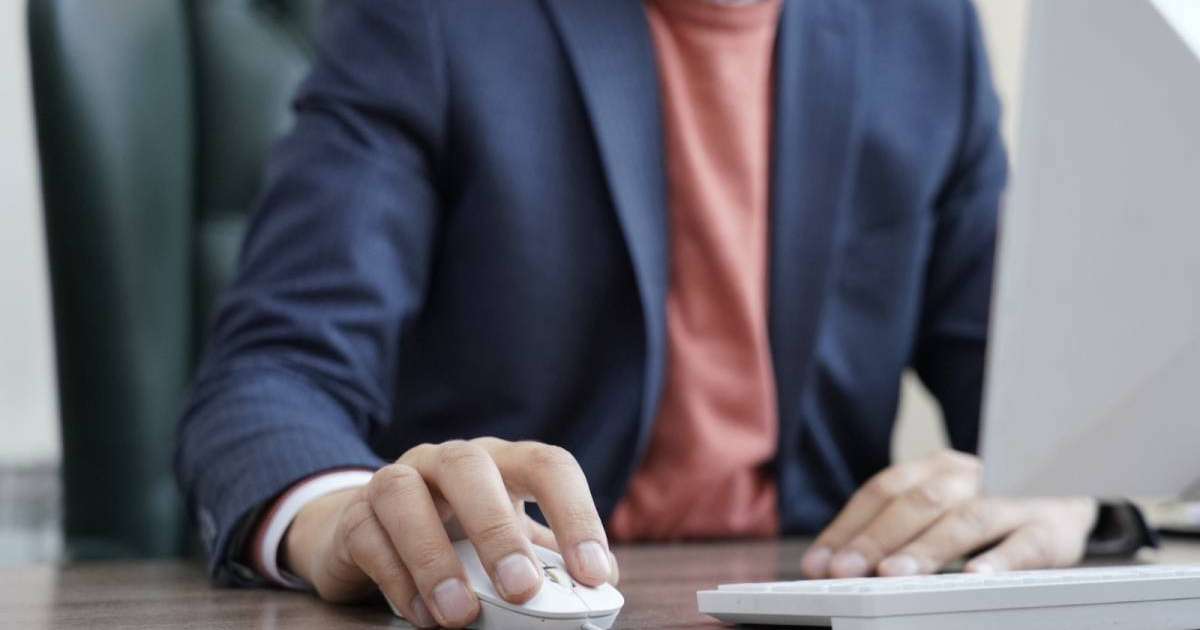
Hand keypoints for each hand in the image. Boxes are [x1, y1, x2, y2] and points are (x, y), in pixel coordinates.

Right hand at [282, 438, 617, 627]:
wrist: (366, 535)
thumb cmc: (455, 540)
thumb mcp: (505, 546)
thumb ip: (544, 563)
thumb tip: (596, 593)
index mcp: (501, 462)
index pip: (548, 466)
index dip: (576, 516)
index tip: (594, 575)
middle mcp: (448, 461)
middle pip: (472, 467)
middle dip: (498, 530)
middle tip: (522, 590)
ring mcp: (396, 481)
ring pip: (406, 495)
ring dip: (434, 558)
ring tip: (460, 614)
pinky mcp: (354, 517)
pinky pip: (370, 537)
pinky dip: (398, 580)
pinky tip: (423, 616)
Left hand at [800, 449, 1097, 577]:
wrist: (1075, 499)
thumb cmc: (990, 516)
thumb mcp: (941, 514)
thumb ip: (894, 534)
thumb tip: (834, 565)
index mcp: (936, 467)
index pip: (882, 491)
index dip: (847, 526)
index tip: (819, 563)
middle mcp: (971, 475)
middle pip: (916, 503)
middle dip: (875, 539)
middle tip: (844, 571)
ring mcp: (1012, 499)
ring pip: (965, 519)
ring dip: (925, 549)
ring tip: (892, 575)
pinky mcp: (1051, 528)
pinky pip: (1023, 544)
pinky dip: (999, 559)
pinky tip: (975, 577)